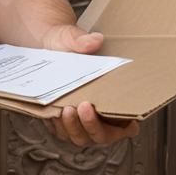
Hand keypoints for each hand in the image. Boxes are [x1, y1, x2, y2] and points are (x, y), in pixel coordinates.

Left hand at [40, 25, 140, 146]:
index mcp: (114, 99)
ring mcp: (80, 121)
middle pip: (101, 136)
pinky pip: (60, 131)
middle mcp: (99, 115)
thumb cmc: (67, 44)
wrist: (46, 44)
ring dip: (73, 127)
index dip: (124, 127)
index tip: (114, 113)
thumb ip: (83, 40)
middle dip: (92, 126)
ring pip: (80, 137)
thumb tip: (95, 40)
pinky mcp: (62, 121)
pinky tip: (52, 111)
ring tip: (65, 110)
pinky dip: (56, 125)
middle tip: (84, 107)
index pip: (128, 126)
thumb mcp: (71, 37)